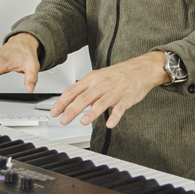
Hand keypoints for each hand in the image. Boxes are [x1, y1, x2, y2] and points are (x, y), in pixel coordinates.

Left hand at [50, 51, 169, 128]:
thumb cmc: (118, 74)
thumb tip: (68, 99)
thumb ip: (84, 88)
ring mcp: (114, 92)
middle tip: (64, 120)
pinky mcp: (126, 98)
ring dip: (91, 113)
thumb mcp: (98, 77)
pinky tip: (110, 124)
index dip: (62, 102)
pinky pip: (119, 108)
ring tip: (83, 122)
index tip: (54, 112)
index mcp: (92, 79)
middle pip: (84, 97)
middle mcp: (102, 84)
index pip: (73, 90)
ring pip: (101, 103)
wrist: (140, 69)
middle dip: (72, 110)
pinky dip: (115, 117)